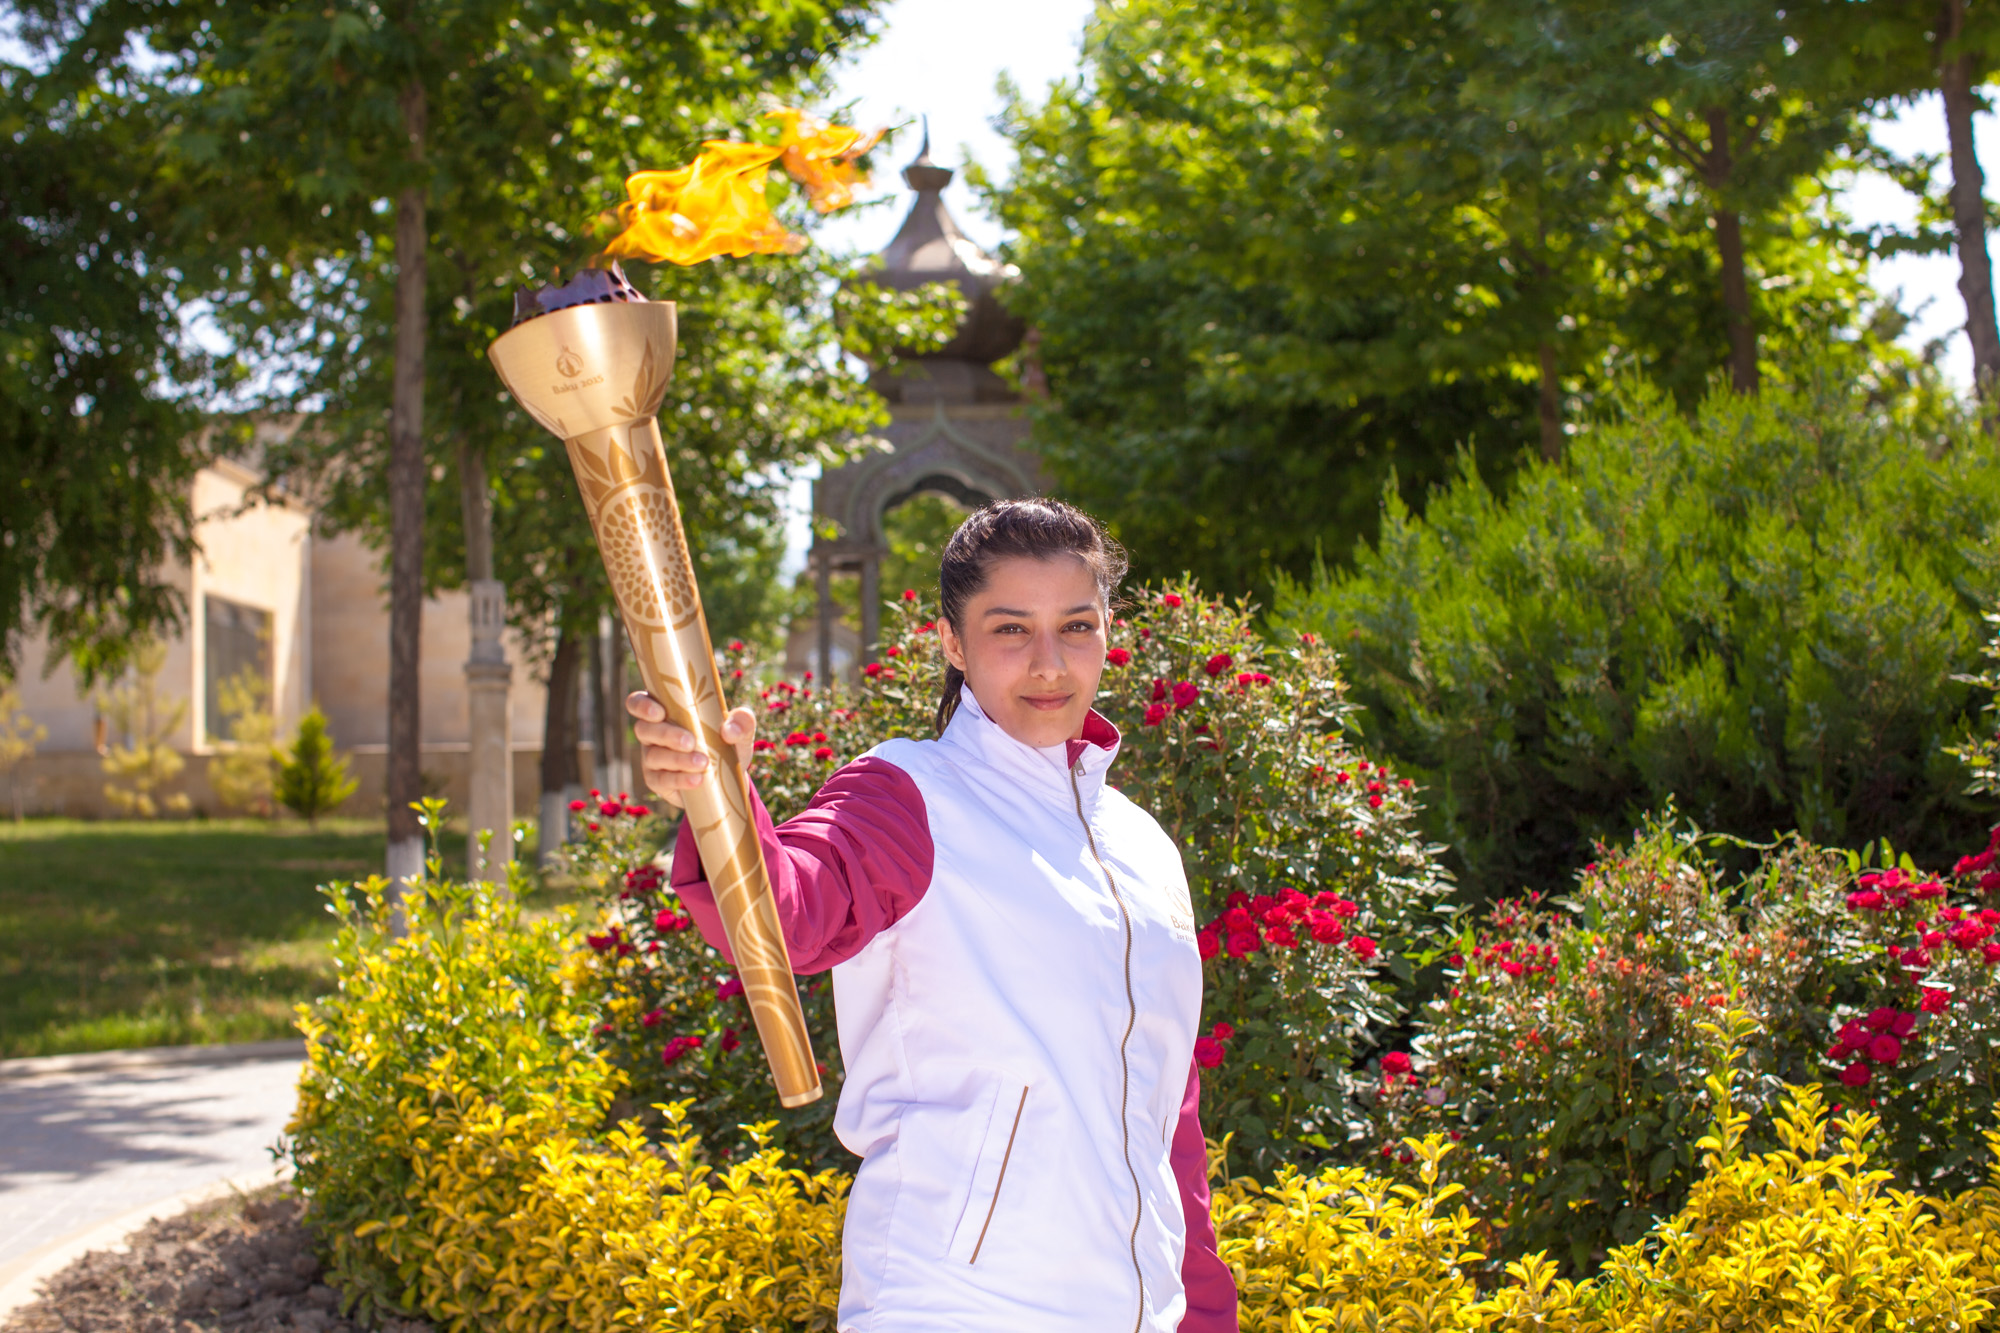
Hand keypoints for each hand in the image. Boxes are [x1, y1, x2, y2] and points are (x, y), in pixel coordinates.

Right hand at [626, 692, 755, 809]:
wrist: (727, 777)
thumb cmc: (727, 741)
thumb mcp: (740, 729)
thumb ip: (742, 721)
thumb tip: (729, 730)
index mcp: (664, 710)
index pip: (637, 702)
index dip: (642, 706)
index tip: (660, 712)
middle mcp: (651, 733)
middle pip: (644, 730)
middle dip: (666, 734)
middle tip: (691, 741)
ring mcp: (651, 758)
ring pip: (653, 756)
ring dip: (677, 759)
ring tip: (703, 763)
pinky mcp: (657, 781)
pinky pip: (661, 780)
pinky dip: (679, 780)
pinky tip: (697, 780)